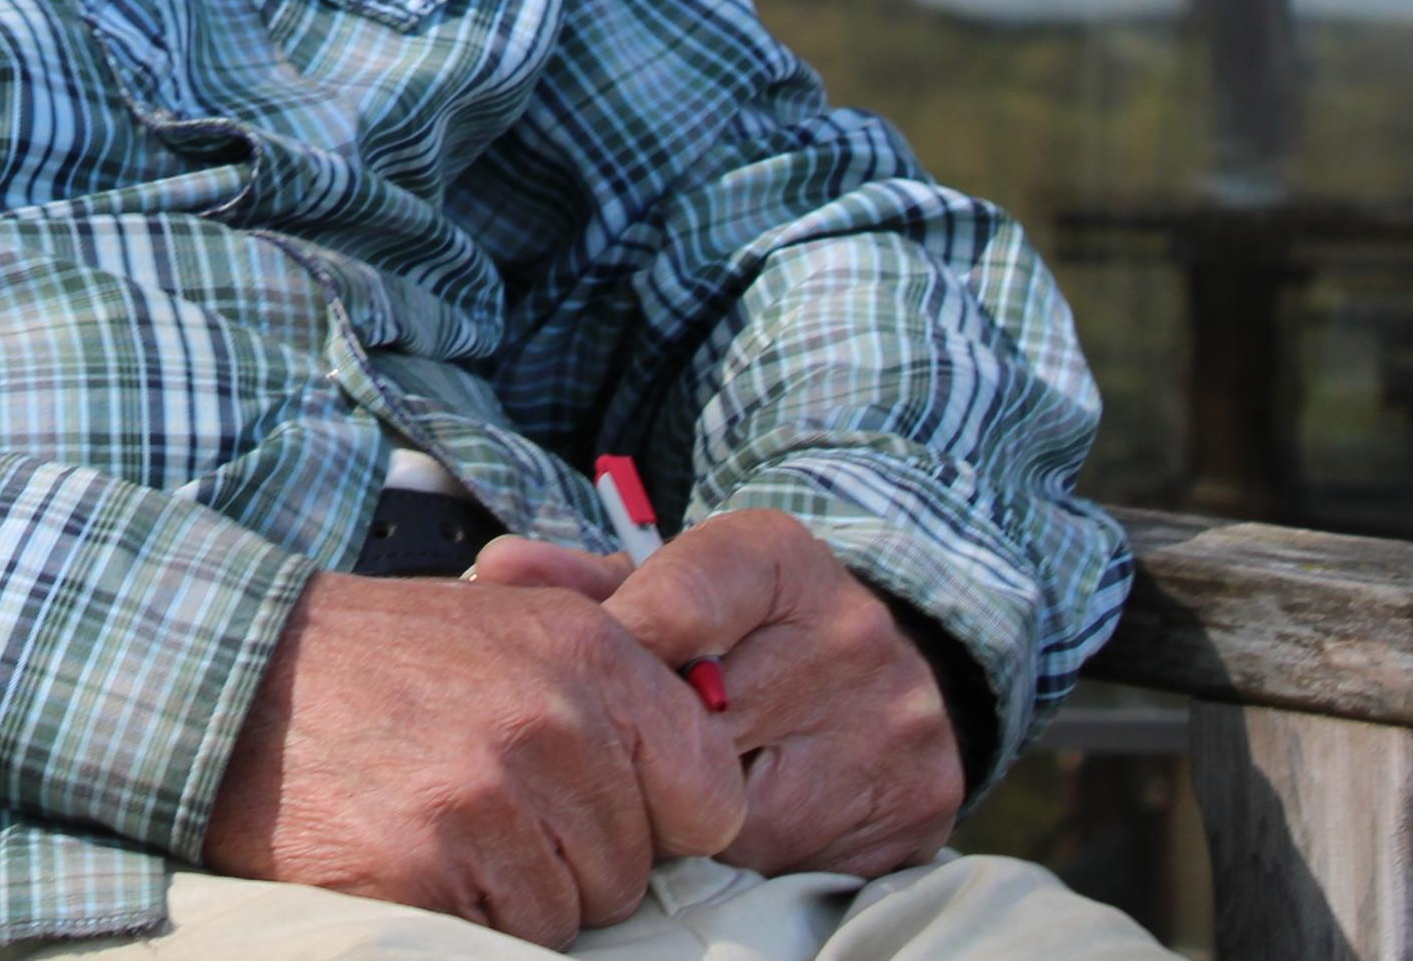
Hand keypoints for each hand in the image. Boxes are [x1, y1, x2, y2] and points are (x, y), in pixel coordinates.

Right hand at [202, 569, 747, 944]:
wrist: (240, 681)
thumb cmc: (387, 658)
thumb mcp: (514, 609)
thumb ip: (618, 648)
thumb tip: (713, 703)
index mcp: (593, 654)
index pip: (712, 792)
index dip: (664, 816)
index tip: (606, 804)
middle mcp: (555, 722)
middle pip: (631, 868)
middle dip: (571, 859)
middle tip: (489, 805)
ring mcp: (491, 798)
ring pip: (568, 917)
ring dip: (514, 895)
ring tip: (445, 825)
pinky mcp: (429, 866)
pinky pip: (503, 942)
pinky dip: (462, 918)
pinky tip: (413, 855)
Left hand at [472, 509, 967, 878]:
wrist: (883, 680)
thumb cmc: (745, 636)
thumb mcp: (676, 590)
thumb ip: (586, 587)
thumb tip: (496, 573)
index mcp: (778, 560)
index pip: (675, 605)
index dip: (613, 652)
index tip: (577, 680)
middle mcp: (848, 629)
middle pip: (698, 721)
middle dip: (649, 746)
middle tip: (623, 751)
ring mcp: (890, 718)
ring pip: (739, 804)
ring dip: (696, 809)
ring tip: (688, 782)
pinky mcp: (916, 799)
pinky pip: (793, 853)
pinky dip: (752, 850)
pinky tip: (746, 817)